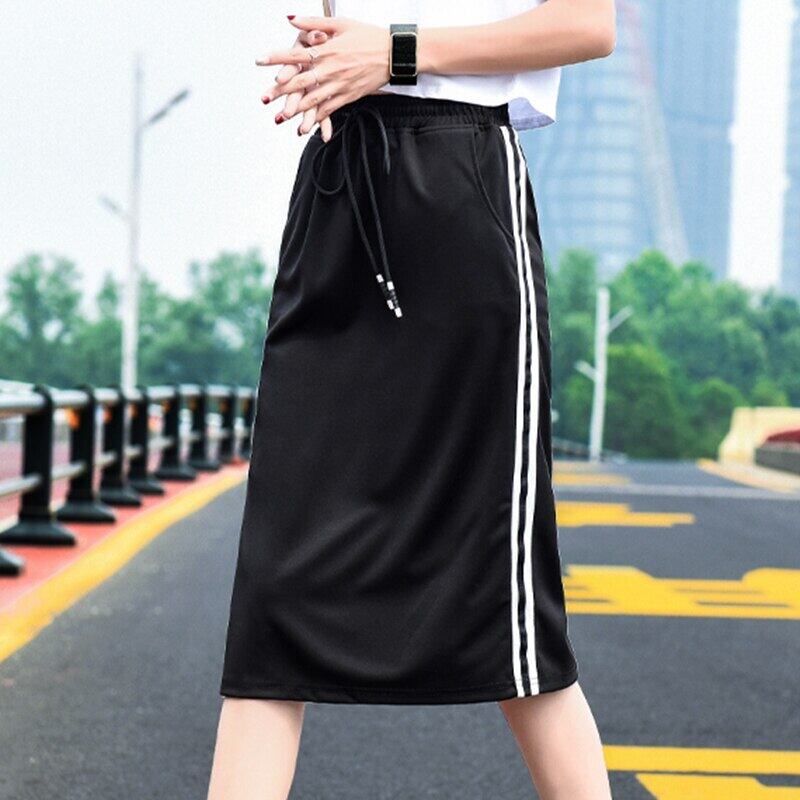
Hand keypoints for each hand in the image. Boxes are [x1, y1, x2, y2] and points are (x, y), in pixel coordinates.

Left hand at [257, 16, 390, 140]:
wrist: (394, 54)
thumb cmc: (368, 37)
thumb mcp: (340, 24)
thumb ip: (313, 23)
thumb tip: (290, 19)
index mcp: (327, 50)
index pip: (295, 54)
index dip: (276, 58)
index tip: (260, 61)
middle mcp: (331, 69)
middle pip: (300, 82)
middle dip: (280, 91)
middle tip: (264, 98)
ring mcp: (340, 85)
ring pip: (313, 100)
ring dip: (296, 110)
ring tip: (281, 117)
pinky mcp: (349, 96)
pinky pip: (330, 109)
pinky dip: (318, 118)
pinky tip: (307, 124)